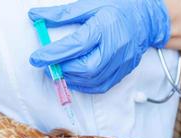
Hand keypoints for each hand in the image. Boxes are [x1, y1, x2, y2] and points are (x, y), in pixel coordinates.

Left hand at [29, 0, 170, 92]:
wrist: (144, 20)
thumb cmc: (116, 8)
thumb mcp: (88, 5)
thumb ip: (61, 14)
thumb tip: (36, 17)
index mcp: (104, 27)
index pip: (76, 45)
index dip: (53, 54)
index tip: (36, 58)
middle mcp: (114, 48)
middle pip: (85, 68)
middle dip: (62, 69)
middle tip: (48, 66)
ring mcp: (120, 62)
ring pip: (92, 80)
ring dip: (71, 78)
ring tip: (60, 70)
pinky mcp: (122, 72)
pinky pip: (101, 86)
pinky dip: (84, 85)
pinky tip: (75, 78)